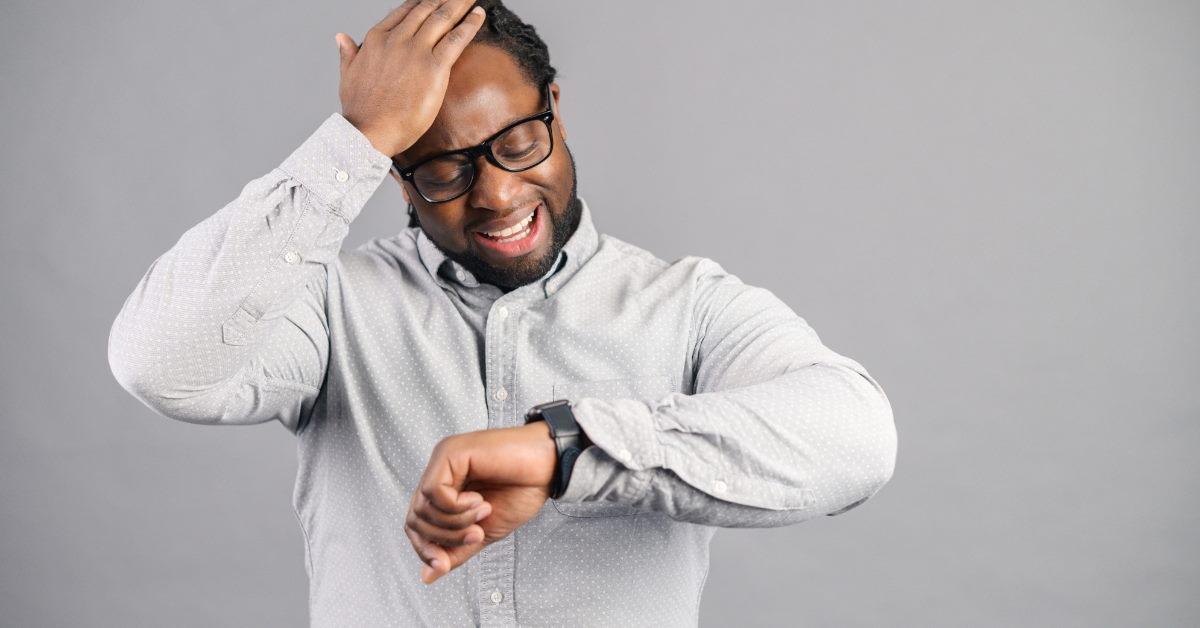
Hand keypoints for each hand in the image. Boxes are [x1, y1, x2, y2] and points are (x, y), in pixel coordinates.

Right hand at [335, 0, 485, 155]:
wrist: (370, 131)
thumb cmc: (360, 111)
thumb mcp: (348, 75)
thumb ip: (348, 53)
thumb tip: (341, 37)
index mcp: (376, 39)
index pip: (404, 12)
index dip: (421, 3)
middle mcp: (397, 39)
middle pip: (426, 10)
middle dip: (444, 0)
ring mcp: (416, 51)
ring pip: (442, 18)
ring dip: (459, 4)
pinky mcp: (434, 67)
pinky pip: (456, 39)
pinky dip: (470, 24)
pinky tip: (479, 14)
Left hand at [405, 422, 555, 583]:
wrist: (549, 466)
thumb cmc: (522, 489)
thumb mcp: (484, 531)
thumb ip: (456, 550)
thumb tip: (429, 575)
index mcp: (445, 487)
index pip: (416, 524)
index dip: (426, 549)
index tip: (444, 565)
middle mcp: (439, 471)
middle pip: (415, 519)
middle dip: (443, 539)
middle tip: (476, 535)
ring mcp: (443, 460)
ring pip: (422, 507)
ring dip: (455, 522)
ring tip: (484, 513)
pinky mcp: (451, 453)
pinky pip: (435, 492)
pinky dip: (457, 507)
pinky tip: (480, 501)